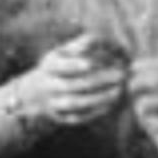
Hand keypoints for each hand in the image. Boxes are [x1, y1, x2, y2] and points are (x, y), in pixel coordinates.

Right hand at [6, 35, 129, 132]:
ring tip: (118, 91)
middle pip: (72, 85)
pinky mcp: (61, 117)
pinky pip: (79, 117)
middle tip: (120, 75)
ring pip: (75, 103)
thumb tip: (104, 40)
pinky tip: (111, 104)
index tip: (92, 63)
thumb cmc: (61, 65)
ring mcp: (53, 103)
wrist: (37, 93)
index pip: (61, 66)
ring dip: (99, 98)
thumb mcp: (65, 51)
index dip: (75, 64)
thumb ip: (84, 43)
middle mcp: (49, 85)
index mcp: (49, 65)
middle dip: (98, 80)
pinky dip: (95, 111)